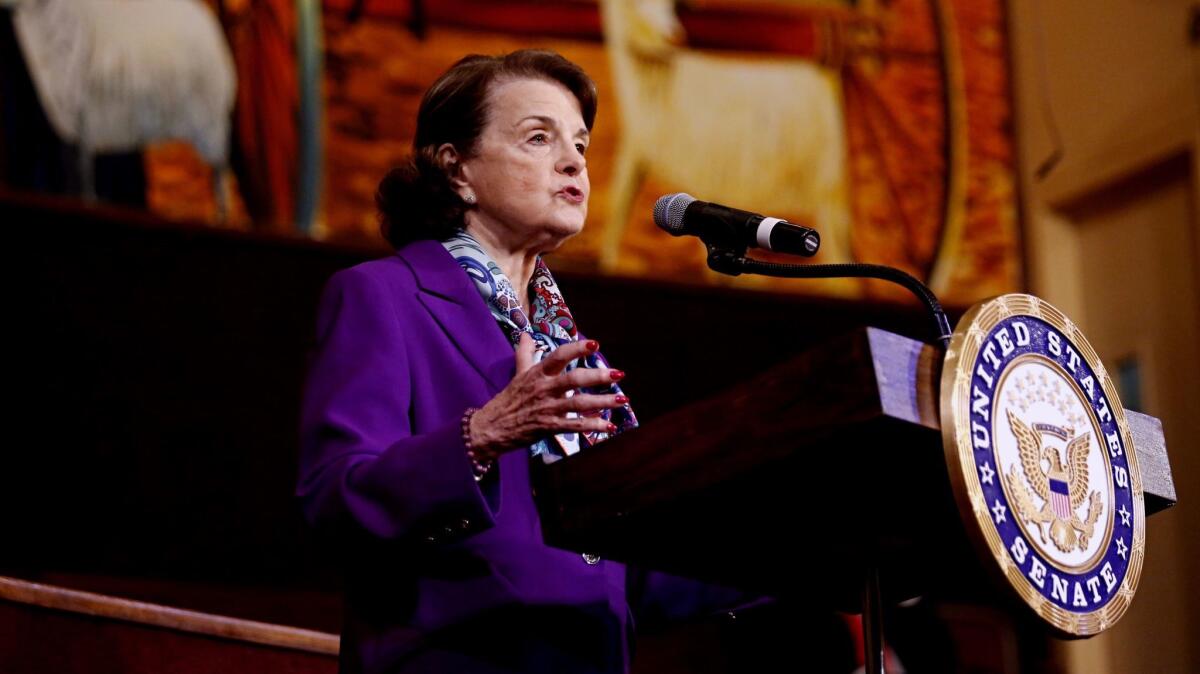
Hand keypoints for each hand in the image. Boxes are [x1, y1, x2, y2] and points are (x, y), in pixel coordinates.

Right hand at [468, 334, 626, 459]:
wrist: (492, 427)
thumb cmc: (508, 399)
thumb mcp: (517, 373)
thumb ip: (525, 353)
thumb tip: (527, 334)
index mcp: (538, 373)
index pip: (559, 356)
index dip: (577, 349)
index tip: (595, 344)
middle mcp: (544, 389)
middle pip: (574, 379)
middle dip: (598, 376)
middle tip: (618, 374)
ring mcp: (548, 408)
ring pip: (579, 403)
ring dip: (603, 402)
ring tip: (622, 400)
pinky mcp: (550, 426)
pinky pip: (575, 425)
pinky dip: (593, 425)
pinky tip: (610, 425)